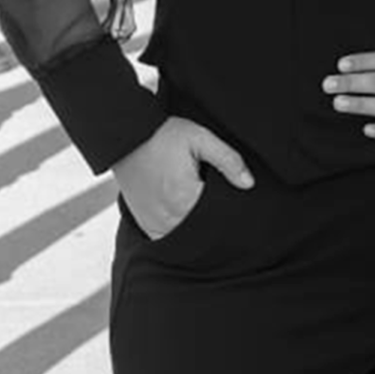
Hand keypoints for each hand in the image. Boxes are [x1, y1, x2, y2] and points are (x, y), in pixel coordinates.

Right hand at [115, 115, 252, 241]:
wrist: (126, 136)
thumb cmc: (161, 135)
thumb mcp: (199, 138)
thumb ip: (227, 160)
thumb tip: (248, 183)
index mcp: (184, 198)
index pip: (216, 217)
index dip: (226, 210)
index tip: (227, 200)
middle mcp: (168, 217)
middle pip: (201, 229)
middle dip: (210, 218)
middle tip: (209, 196)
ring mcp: (155, 223)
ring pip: (184, 237)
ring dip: (193, 226)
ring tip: (195, 204)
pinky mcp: (145, 223)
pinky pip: (166, 237)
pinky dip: (177, 229)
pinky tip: (181, 214)